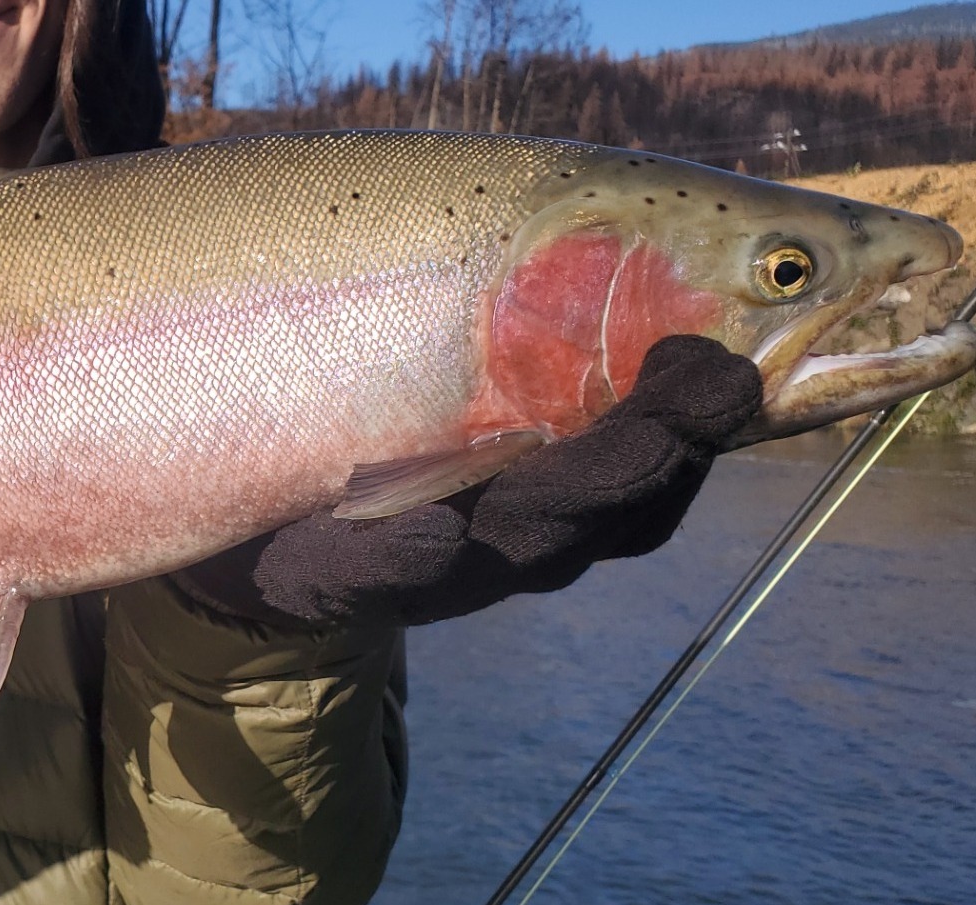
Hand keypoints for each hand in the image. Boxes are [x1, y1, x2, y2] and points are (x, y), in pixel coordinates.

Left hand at [175, 335, 763, 628]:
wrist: (246, 527)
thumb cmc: (375, 425)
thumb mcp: (468, 368)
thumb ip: (547, 325)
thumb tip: (652, 254)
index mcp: (558, 489)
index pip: (654, 473)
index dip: (699, 426)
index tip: (730, 363)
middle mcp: (510, 538)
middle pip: (601, 510)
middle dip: (649, 448)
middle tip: (699, 377)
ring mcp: (427, 564)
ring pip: (518, 544)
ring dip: (560, 495)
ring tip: (592, 437)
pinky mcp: (330, 578)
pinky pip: (381, 573)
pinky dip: (415, 554)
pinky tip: (432, 528)